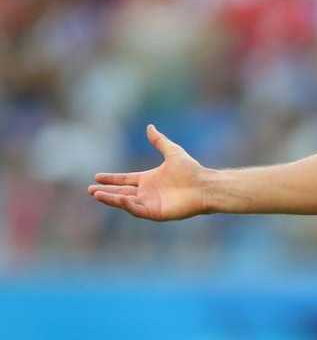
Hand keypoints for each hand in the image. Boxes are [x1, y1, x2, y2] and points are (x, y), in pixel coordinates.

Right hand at [87, 124, 207, 220]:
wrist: (204, 185)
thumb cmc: (191, 170)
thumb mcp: (173, 152)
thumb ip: (159, 141)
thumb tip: (150, 126)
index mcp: (149, 179)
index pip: (125, 179)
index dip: (111, 178)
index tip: (97, 176)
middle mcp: (147, 192)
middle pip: (121, 192)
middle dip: (105, 191)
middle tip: (90, 190)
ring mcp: (150, 203)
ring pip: (125, 201)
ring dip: (111, 198)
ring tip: (96, 194)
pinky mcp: (155, 213)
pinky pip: (137, 209)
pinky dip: (127, 205)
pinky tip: (119, 198)